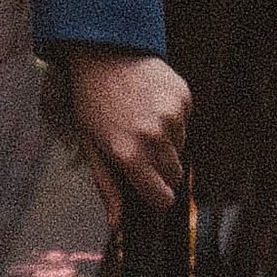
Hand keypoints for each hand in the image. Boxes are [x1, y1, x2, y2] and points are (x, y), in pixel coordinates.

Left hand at [59, 47, 190, 219]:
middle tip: (137, 145)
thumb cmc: (92, 103)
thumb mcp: (92, 146)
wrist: (103, 51)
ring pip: (179, 146)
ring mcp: (172, 116)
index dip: (156, 195)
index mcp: (130, 156)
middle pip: (174, 175)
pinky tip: (150, 100)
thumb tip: (116, 225)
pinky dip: (172, 116)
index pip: (163, 198)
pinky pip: (185, 121)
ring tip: (139, 116)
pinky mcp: (183, 97)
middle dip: (158, 167)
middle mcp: (155, 138)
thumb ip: (107, 187)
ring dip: (165, 139)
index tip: (148, 187)